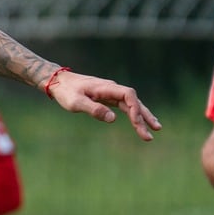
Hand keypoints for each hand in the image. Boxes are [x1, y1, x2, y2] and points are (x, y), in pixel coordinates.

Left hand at [45, 70, 161, 139]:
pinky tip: (139, 123)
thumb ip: (94, 109)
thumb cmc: (66, 92)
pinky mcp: (108, 98)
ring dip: (143, 116)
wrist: (59, 82)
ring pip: (132, 104)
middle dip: (144, 116)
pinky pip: (125, 106)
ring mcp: (111, 93)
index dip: (135, 108)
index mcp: (106, 87)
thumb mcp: (76, 102)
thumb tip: (113, 119)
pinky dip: (133, 114)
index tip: (137, 122)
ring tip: (155, 129)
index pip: (128, 95)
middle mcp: (112, 89)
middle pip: (134, 101)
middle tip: (154, 132)